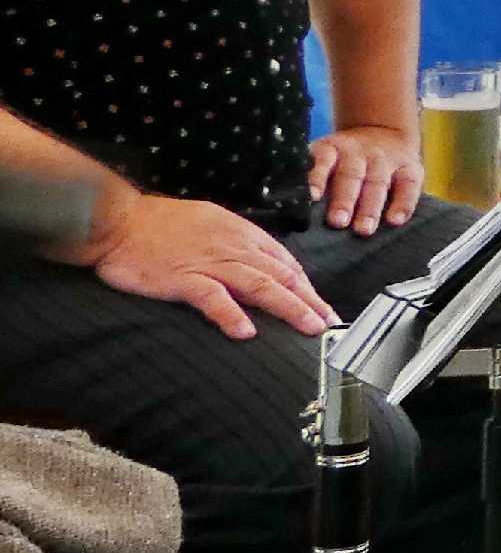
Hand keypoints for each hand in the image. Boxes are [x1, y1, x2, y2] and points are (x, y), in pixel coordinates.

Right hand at [88, 193, 335, 339]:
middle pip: (282, 275)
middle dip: (310, 301)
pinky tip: (246, 333)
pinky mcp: (182, 277)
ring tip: (310, 327)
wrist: (118, 220)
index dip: (307, 286)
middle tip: (331, 323)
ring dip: (289, 307)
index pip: (285, 263)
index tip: (322, 306)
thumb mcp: (211, 224)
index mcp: (241, 234)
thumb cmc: (161, 224)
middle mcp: (233, 247)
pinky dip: (230, 315)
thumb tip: (262, 265)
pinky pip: (211, 297)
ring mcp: (209, 262)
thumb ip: (238, 244)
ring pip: (260, 285)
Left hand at [306, 124, 420, 233]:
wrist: (383, 131)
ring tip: (363, 230)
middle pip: (351, 175)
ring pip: (378, 182)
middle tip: (337, 222)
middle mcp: (358, 153)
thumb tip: (284, 208)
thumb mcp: (324, 157)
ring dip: (370, 207)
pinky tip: (395, 221)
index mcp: (332, 150)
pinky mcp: (410, 167)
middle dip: (344, 199)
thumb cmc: (343, 159)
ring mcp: (385, 159)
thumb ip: (310, 178)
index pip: (322, 162)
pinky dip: (404, 203)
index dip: (317, 179)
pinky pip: (409, 185)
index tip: (311, 198)